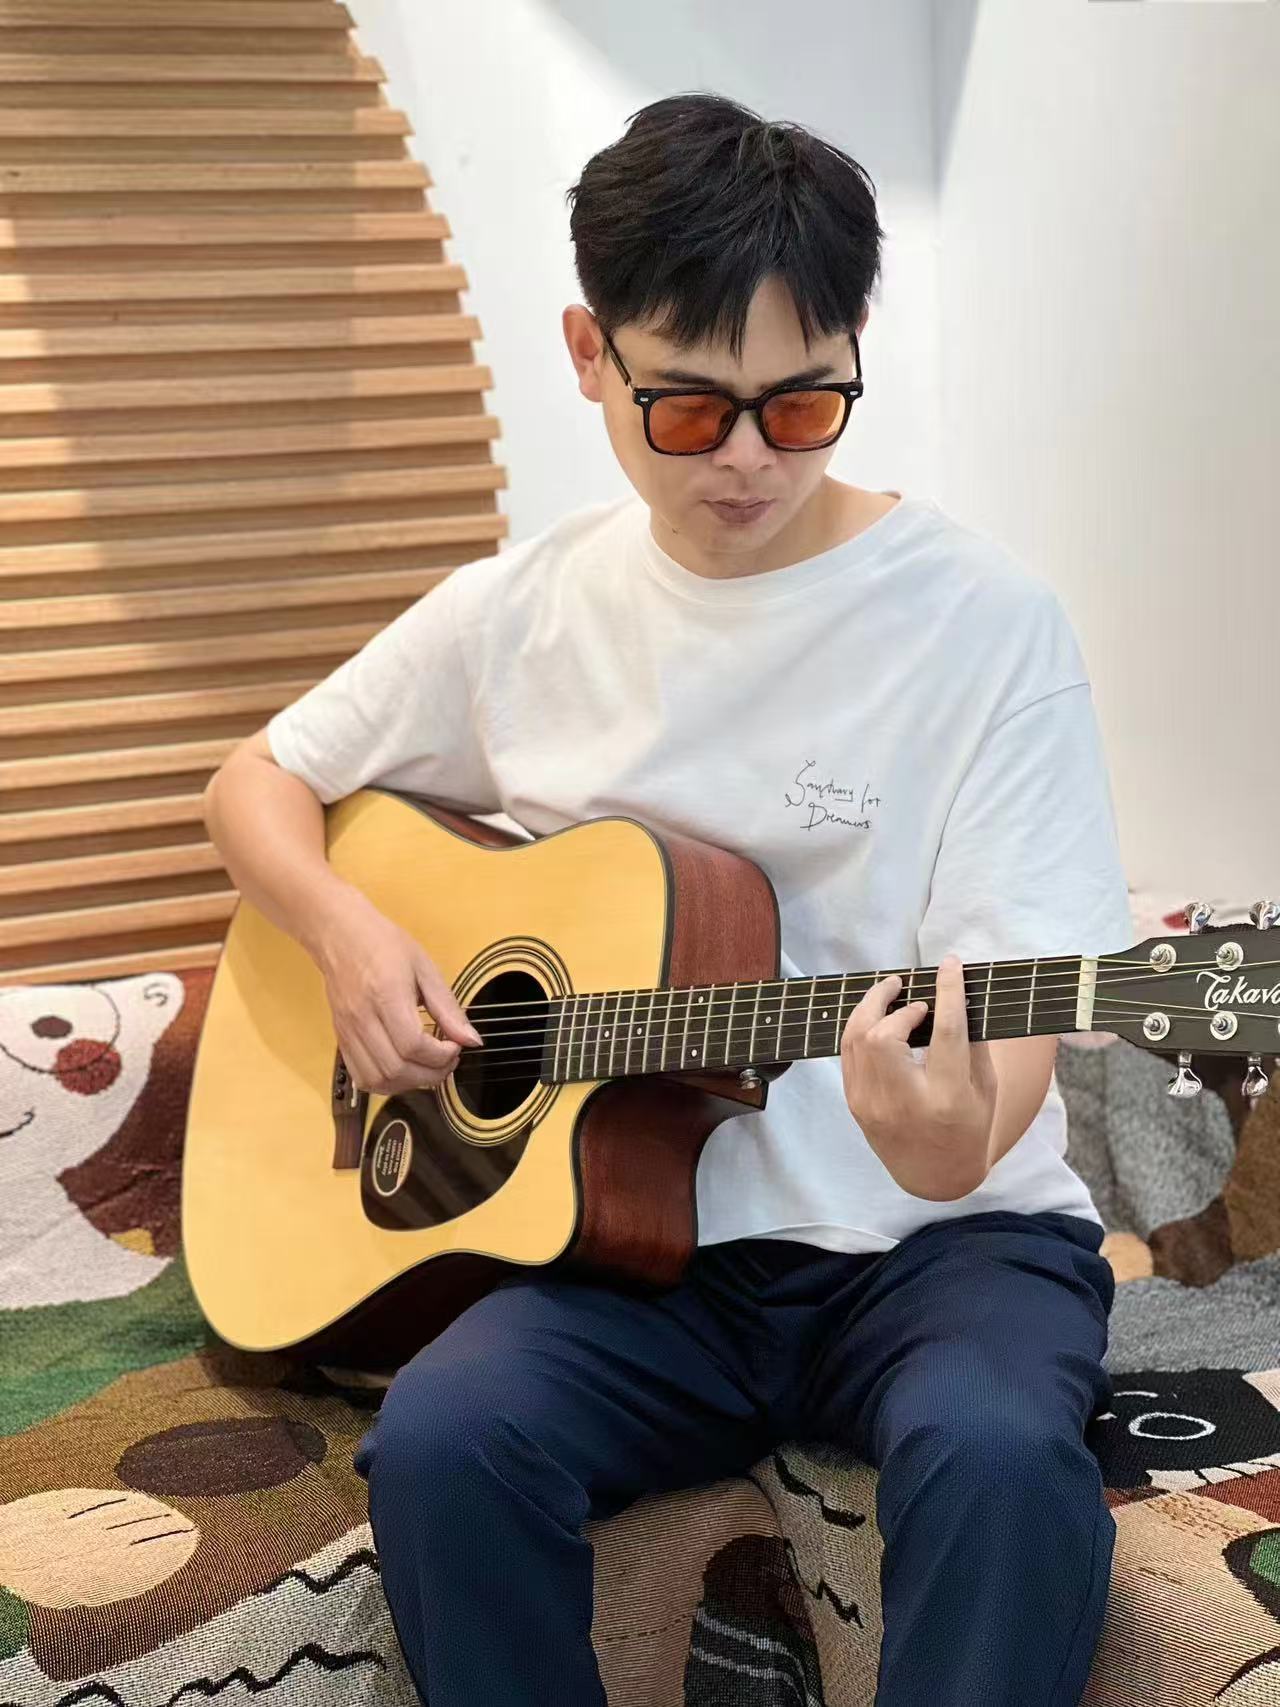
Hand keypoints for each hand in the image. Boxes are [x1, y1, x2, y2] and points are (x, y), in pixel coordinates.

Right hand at [309, 886, 483, 1096]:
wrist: (341, 936)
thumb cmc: (383, 945)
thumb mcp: (425, 968)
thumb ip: (448, 1008)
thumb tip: (471, 1039)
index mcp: (386, 995)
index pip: (412, 1045)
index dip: (440, 1056)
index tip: (455, 1047)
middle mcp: (363, 1018)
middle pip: (396, 1069)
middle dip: (431, 1074)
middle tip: (447, 1061)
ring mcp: (348, 1032)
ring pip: (377, 1080)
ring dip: (409, 1084)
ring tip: (428, 1067)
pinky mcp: (341, 1039)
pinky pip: (362, 1078)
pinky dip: (387, 1084)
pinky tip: (404, 1070)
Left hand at [839, 954, 998, 1200]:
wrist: (936, 1176)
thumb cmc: (970, 1126)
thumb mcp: (987, 1088)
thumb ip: (975, 1041)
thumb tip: (958, 992)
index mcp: (947, 1098)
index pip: (944, 1034)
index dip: (947, 993)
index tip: (950, 964)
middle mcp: (904, 1103)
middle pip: (883, 1036)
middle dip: (893, 1003)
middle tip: (909, 989)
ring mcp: (872, 1105)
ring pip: (856, 1041)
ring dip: (871, 1008)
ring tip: (890, 991)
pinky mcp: (855, 1104)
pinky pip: (848, 1053)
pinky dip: (860, 1028)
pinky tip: (876, 1016)